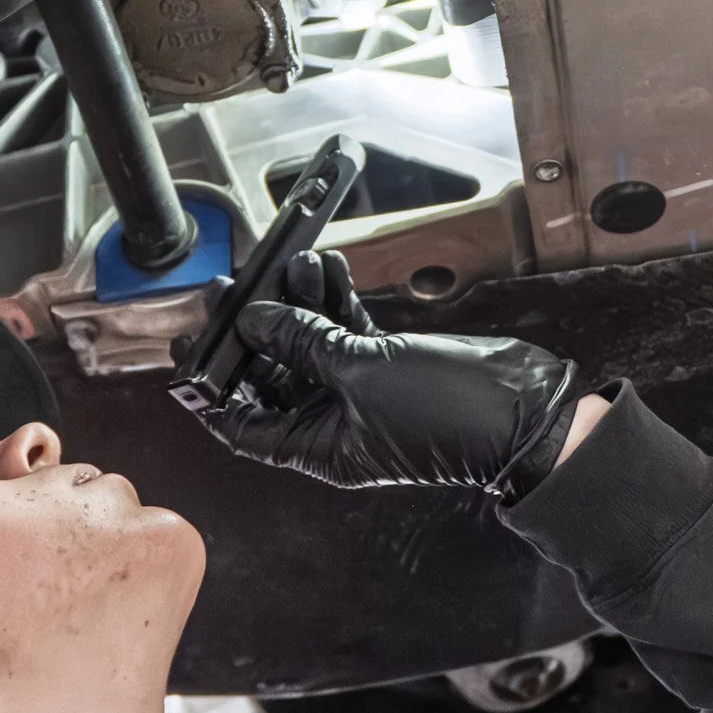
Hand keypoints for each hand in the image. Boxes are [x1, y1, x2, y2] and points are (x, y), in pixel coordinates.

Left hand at [196, 249, 581, 499]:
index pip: (244, 426)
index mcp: (318, 448)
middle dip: (256, 330)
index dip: (212, 391)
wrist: (523, 414)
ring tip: (291, 264)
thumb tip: (255, 319)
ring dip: (299, 303)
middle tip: (233, 289)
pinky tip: (327, 268)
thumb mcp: (360, 371)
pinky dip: (336, 301)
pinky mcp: (386, 364)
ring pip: (311, 343)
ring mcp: (360, 392)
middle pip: (273, 374)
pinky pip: (347, 330)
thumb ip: (303, 341)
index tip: (189, 352)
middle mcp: (333, 423)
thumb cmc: (446, 415)